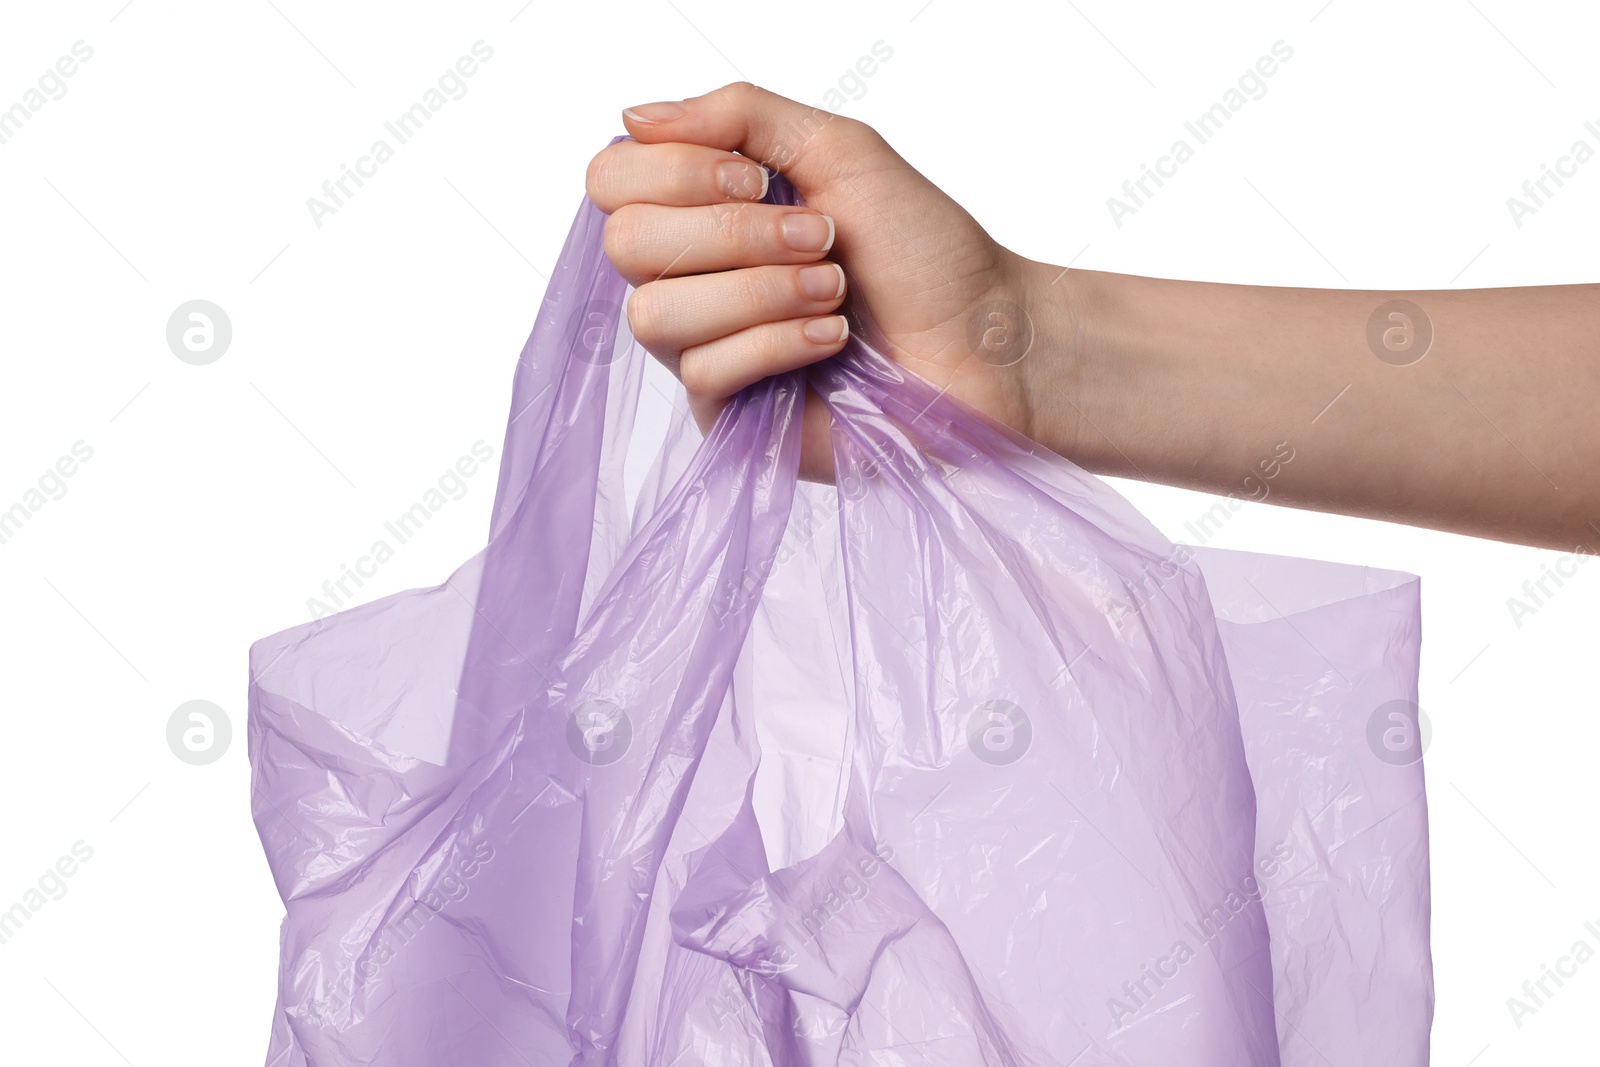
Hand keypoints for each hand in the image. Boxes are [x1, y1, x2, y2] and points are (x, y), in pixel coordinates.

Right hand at [586, 81, 1047, 479]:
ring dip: (760, 291)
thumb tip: (634, 117)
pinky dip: (779, 343)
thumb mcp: (839, 149)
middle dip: (731, 233)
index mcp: (704, 209)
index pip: (613, 182)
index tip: (759, 179)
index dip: (676, 173)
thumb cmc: (924, 250)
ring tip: (835, 290)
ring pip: (656, 316)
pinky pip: (705, 373)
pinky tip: (834, 340)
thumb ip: (740, 115)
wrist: (984, 339)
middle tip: (818, 237)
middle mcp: (691, 277)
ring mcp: (704, 348)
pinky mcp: (728, 414)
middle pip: (626, 245)